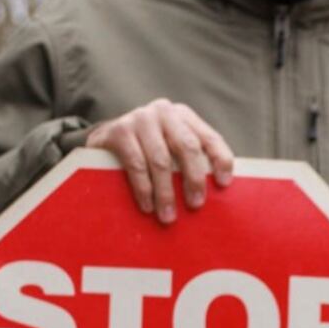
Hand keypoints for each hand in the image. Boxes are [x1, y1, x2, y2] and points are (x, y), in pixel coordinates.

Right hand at [85, 99, 233, 222]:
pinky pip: (136, 164)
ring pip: (161, 160)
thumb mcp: (170, 146)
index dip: (220, 160)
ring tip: (169, 216)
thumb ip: (189, 159)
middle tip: (196, 205)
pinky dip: (144, 188)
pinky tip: (148, 206)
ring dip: (166, 192)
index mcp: (184, 116)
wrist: (104, 138)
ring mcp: (140, 119)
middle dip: (194, 178)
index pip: (209, 137)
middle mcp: (164, 112)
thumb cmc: (146, 148)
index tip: (224, 184)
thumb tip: (216, 191)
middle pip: (187, 147)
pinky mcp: (119, 131)